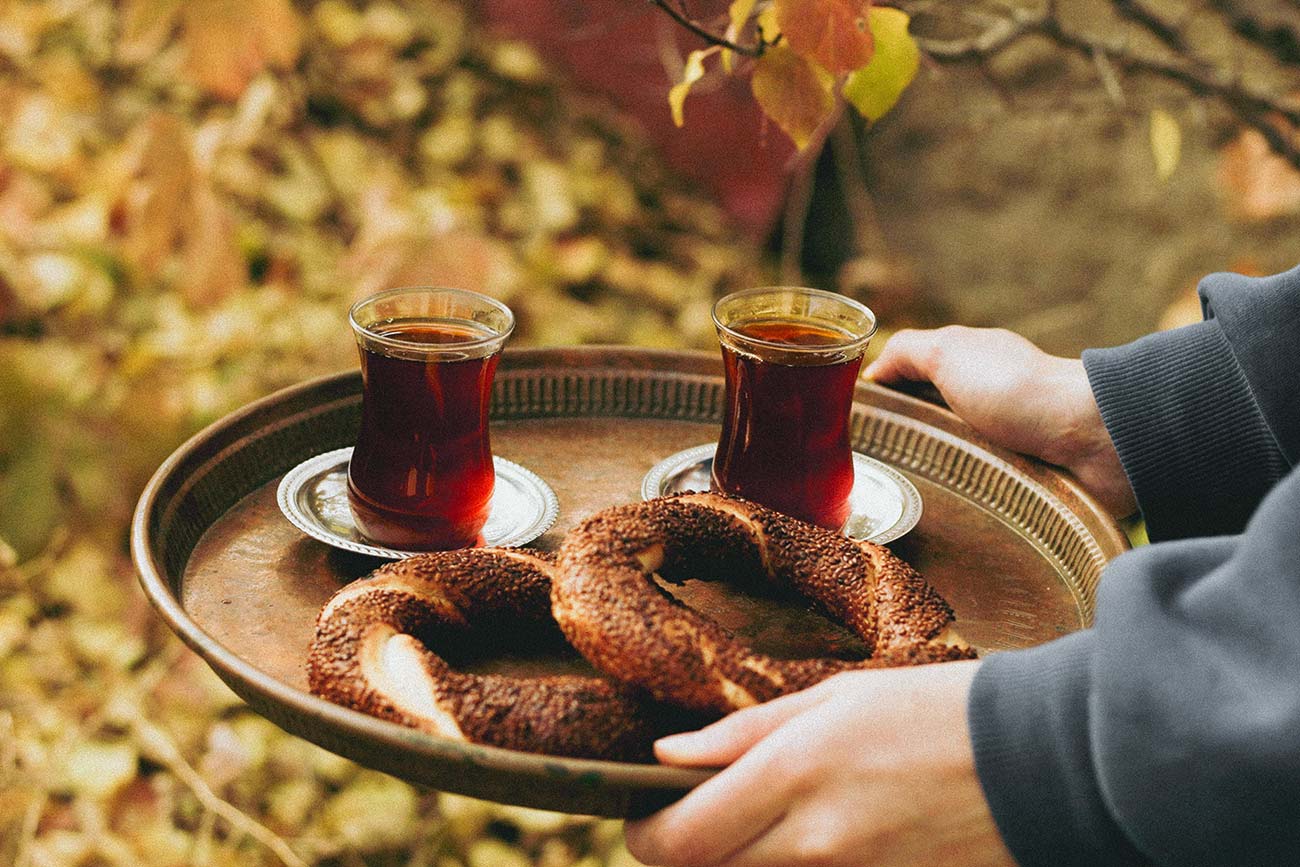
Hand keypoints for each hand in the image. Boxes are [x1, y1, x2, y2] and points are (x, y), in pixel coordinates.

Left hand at [624, 661, 1014, 866]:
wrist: (1040, 764)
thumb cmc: (935, 712)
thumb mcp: (834, 697)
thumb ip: (744, 731)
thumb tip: (672, 753)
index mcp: (793, 775)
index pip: (680, 841)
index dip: (645, 835)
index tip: (644, 815)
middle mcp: (813, 843)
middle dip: (686, 850)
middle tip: (699, 813)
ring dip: (740, 858)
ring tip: (762, 815)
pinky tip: (813, 834)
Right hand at [864, 326, 1136, 517]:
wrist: (1092, 438)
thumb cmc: (1019, 391)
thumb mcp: (950, 353)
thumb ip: (907, 352)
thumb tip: (872, 371)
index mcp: (970, 373)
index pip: (913, 388)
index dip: (884, 408)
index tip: (852, 435)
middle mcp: (988, 410)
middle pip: (930, 433)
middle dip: (903, 455)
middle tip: (872, 481)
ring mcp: (1006, 451)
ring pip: (953, 472)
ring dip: (933, 489)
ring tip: (902, 512)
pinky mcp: (1024, 490)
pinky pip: (983, 504)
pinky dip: (965, 511)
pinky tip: (943, 524)